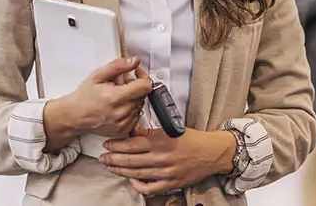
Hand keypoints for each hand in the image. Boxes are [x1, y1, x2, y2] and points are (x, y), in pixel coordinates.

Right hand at [43, 57, 151, 151]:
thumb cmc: (84, 97)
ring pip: (140, 106)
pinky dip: (130, 110)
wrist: (74, 116)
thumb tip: (134, 61)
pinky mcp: (123, 131)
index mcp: (115, 97)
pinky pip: (136, 117)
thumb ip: (118, 66)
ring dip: (133, 99)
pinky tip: (118, 107)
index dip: (143, 76)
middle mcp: (121, 113)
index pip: (145, 86)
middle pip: (142, 95)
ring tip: (117, 97)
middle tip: (121, 85)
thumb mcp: (98, 75)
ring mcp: (123, 124)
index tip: (136, 73)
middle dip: (135, 87)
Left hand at [100, 126, 235, 195]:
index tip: (107, 143)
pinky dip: (137, 185)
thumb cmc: (192, 139)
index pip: (132, 143)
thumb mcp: (171, 128)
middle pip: (130, 160)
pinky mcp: (171, 184)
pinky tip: (131, 180)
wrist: (212, 152)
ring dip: (120, 170)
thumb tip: (131, 130)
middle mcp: (162, 156)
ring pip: (136, 173)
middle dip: (112, 158)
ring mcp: (166, 172)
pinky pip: (149, 188)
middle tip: (102, 156)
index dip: (116, 144)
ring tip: (110, 167)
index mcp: (161, 140)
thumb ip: (151, 131)